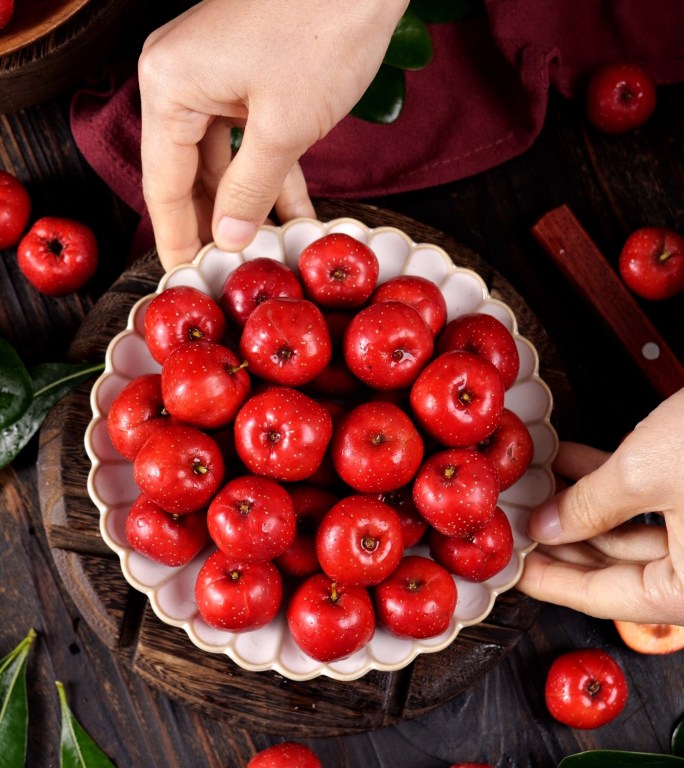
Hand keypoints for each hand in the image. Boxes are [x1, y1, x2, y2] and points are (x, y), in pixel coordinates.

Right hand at [138, 0, 408, 270]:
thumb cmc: (323, 27)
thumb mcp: (284, 126)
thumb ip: (251, 188)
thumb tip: (229, 237)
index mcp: (170, 84)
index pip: (164, 183)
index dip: (178, 236)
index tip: (186, 277)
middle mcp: (181, 78)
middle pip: (190, 173)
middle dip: (218, 223)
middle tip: (229, 273)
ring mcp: (214, 75)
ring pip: (223, 160)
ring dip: (250, 205)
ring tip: (267, 251)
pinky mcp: (246, 77)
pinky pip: (248, 138)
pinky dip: (270, 175)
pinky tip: (293, 214)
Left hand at [517, 388, 683, 624]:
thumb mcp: (647, 473)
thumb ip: (590, 506)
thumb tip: (548, 529)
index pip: (602, 596)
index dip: (548, 580)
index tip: (512, 569)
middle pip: (613, 566)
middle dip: (559, 539)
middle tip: (516, 523)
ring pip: (628, 530)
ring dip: (579, 504)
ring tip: (535, 484)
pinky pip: (649, 502)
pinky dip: (609, 483)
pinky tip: (571, 460)